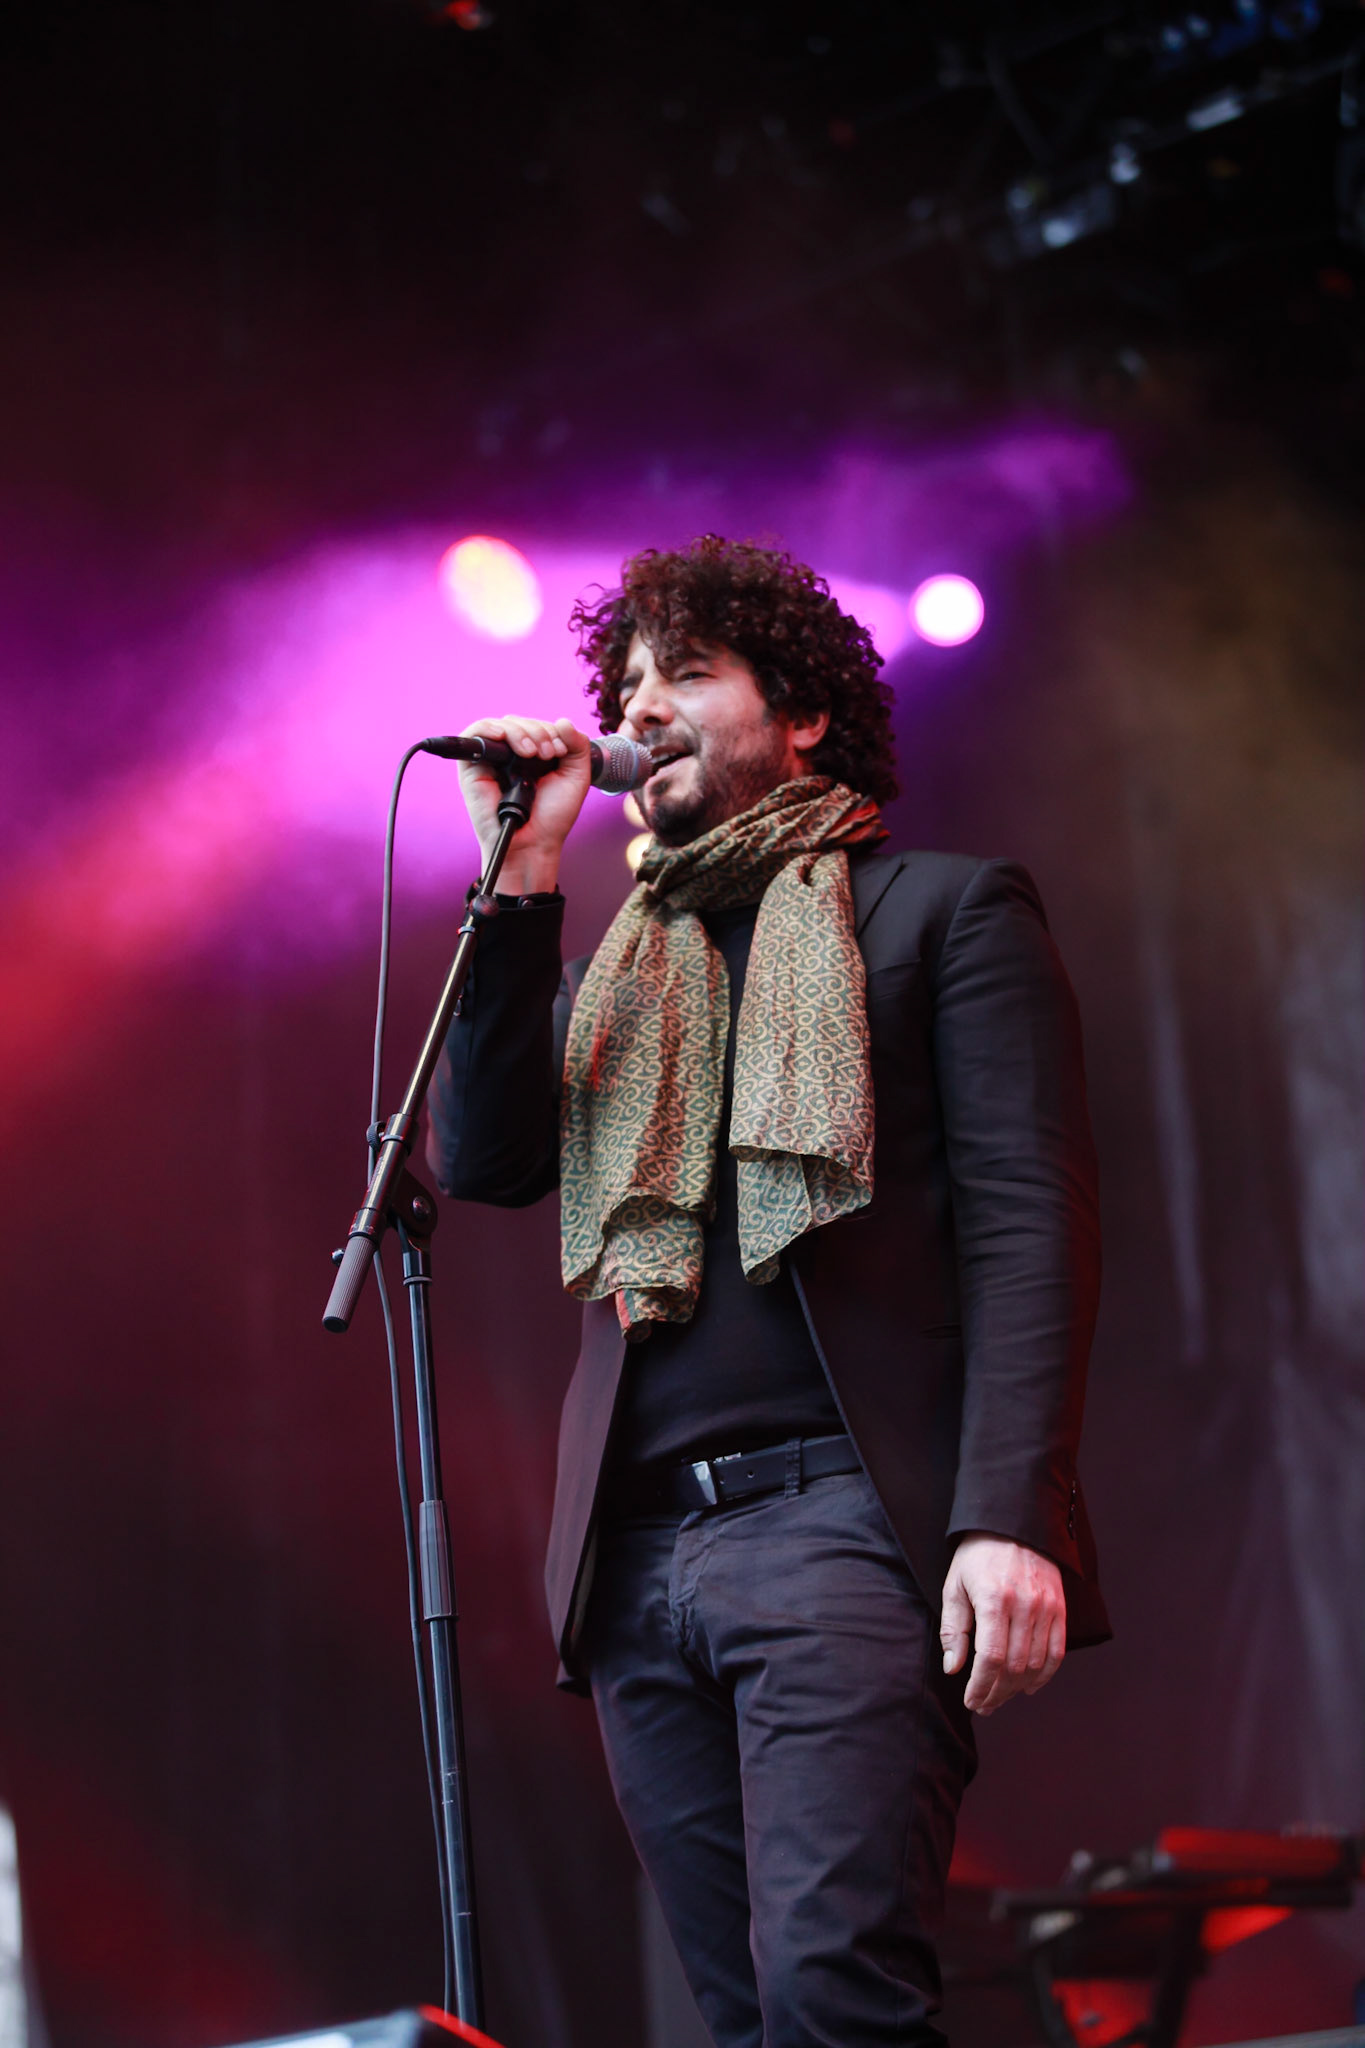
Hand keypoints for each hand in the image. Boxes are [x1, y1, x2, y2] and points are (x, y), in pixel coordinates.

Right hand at [456, 715, 594, 894]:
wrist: (534, 843)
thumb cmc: (552, 816)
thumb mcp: (576, 776)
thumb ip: (577, 746)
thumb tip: (562, 720)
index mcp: (533, 755)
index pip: (537, 724)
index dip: (550, 730)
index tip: (560, 751)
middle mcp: (511, 755)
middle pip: (519, 722)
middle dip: (538, 732)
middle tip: (548, 754)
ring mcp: (491, 760)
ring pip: (501, 725)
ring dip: (520, 732)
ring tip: (532, 753)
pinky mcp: (472, 767)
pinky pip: (475, 734)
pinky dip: (490, 729)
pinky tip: (506, 738)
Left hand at [940, 1535, 1064, 1716]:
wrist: (1012, 1524)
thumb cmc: (977, 1555)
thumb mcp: (955, 1586)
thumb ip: (954, 1629)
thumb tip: (953, 1669)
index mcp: (994, 1599)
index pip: (991, 1658)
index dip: (981, 1687)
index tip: (972, 1701)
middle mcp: (1025, 1605)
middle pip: (1014, 1666)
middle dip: (997, 1693)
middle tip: (983, 1705)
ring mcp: (1047, 1607)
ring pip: (1035, 1664)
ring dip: (1017, 1688)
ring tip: (1000, 1698)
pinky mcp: (1059, 1608)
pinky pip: (1056, 1652)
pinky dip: (1044, 1675)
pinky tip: (1028, 1687)